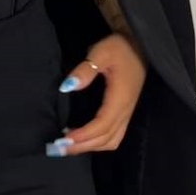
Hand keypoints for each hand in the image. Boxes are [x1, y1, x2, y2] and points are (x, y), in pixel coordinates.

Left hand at [54, 32, 147, 155]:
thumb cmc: (119, 48)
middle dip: (82, 146)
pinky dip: (97, 142)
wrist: (138, 45)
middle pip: (106, 138)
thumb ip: (85, 70)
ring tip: (67, 146)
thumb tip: (67, 87)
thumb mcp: (101, 53)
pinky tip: (81, 138)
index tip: (63, 139)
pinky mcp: (124, 112)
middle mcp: (125, 111)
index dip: (83, 136)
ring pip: (111, 141)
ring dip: (90, 147)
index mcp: (121, 99)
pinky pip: (113, 136)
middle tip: (58, 149)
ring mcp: (126, 113)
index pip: (102, 125)